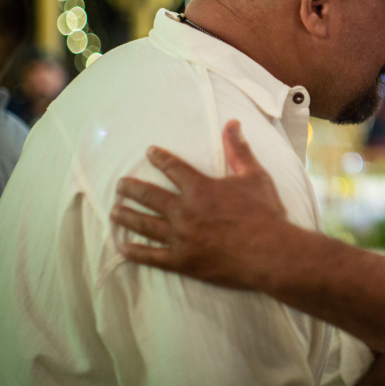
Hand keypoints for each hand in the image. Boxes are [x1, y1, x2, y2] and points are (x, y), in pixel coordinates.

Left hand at [111, 119, 288, 288]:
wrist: (270, 252)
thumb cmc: (265, 213)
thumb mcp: (254, 176)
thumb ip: (239, 150)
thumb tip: (232, 123)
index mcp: (200, 188)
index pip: (173, 168)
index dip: (160, 158)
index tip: (149, 153)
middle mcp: (183, 212)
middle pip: (149, 196)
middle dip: (132, 189)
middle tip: (119, 186)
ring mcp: (180, 238)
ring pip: (145, 225)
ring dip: (127, 216)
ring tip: (114, 211)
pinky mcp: (182, 262)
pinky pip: (152, 257)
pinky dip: (136, 252)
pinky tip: (123, 248)